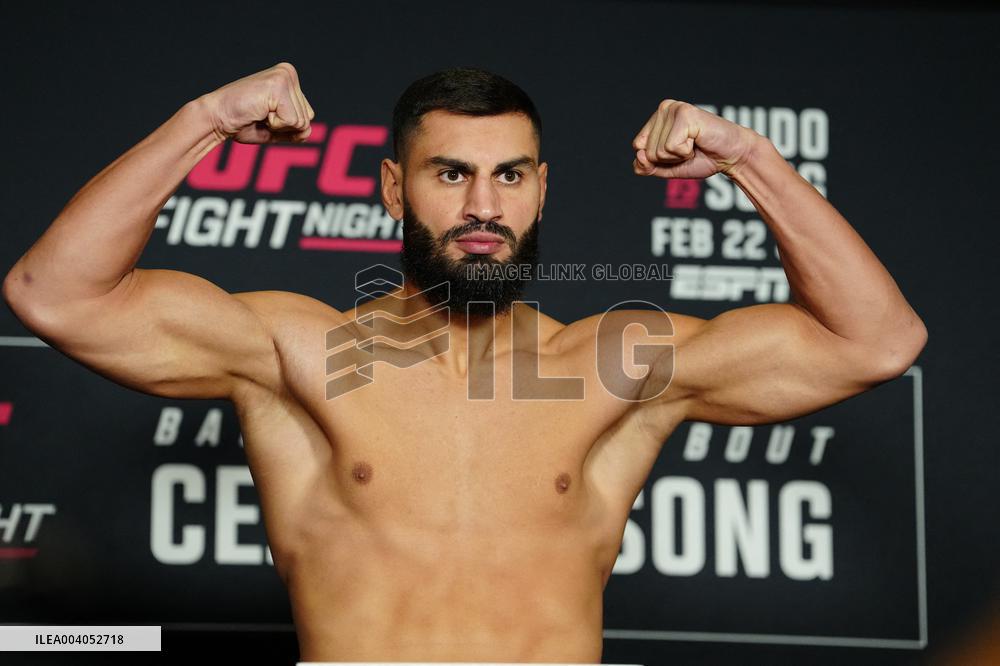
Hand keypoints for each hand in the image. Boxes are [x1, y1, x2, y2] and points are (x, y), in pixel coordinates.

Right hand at [200, 62, 314, 143]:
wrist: (217, 118)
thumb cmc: (243, 122)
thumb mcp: (276, 129)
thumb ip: (296, 130)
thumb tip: (307, 131)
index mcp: (289, 79)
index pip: (308, 117)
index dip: (287, 127)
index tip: (265, 116)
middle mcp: (289, 73)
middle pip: (308, 119)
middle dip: (284, 127)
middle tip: (260, 115)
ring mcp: (284, 77)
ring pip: (302, 122)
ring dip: (278, 126)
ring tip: (259, 112)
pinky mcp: (278, 86)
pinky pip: (293, 122)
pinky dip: (275, 125)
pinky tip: (259, 112)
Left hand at [632, 100, 758, 178]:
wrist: (731, 156)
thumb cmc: (702, 158)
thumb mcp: (667, 168)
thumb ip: (646, 167)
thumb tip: (639, 155)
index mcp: (657, 118)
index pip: (637, 147)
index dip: (657, 159)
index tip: (678, 151)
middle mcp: (664, 108)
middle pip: (648, 151)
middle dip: (670, 159)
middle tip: (690, 149)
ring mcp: (674, 109)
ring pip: (658, 150)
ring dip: (679, 156)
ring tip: (694, 144)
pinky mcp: (685, 114)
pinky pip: (671, 147)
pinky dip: (685, 152)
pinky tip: (698, 141)